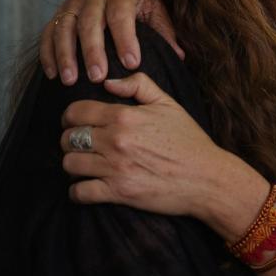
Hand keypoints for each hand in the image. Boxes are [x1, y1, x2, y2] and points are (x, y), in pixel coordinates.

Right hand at [39, 0, 181, 84]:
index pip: (122, 14)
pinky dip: (48, 52)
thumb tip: (180, 56)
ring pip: (65, 27)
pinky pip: (49, 31)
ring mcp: (75, 0)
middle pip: (90, 22)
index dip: (126, 39)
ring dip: (65, 55)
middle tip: (98, 77)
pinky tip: (53, 74)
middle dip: (93, 51)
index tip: (132, 64)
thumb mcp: (157, 6)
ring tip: (70, 80)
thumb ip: (166, 30)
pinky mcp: (62, 11)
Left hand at [59, 73, 225, 217]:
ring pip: (70, 164)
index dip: (69, 116)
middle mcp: (116, 141)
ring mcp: (115, 168)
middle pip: (68, 138)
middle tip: (80, 144)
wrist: (207, 178)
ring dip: (74, 164)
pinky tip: (87, 187)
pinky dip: (78, 191)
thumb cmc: (189, 140)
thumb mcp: (168, 104)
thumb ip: (138, 85)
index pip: (76, 112)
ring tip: (84, 165)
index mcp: (124, 116)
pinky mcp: (119, 193)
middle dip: (69, 140)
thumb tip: (108, 83)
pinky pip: (80, 192)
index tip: (73, 122)